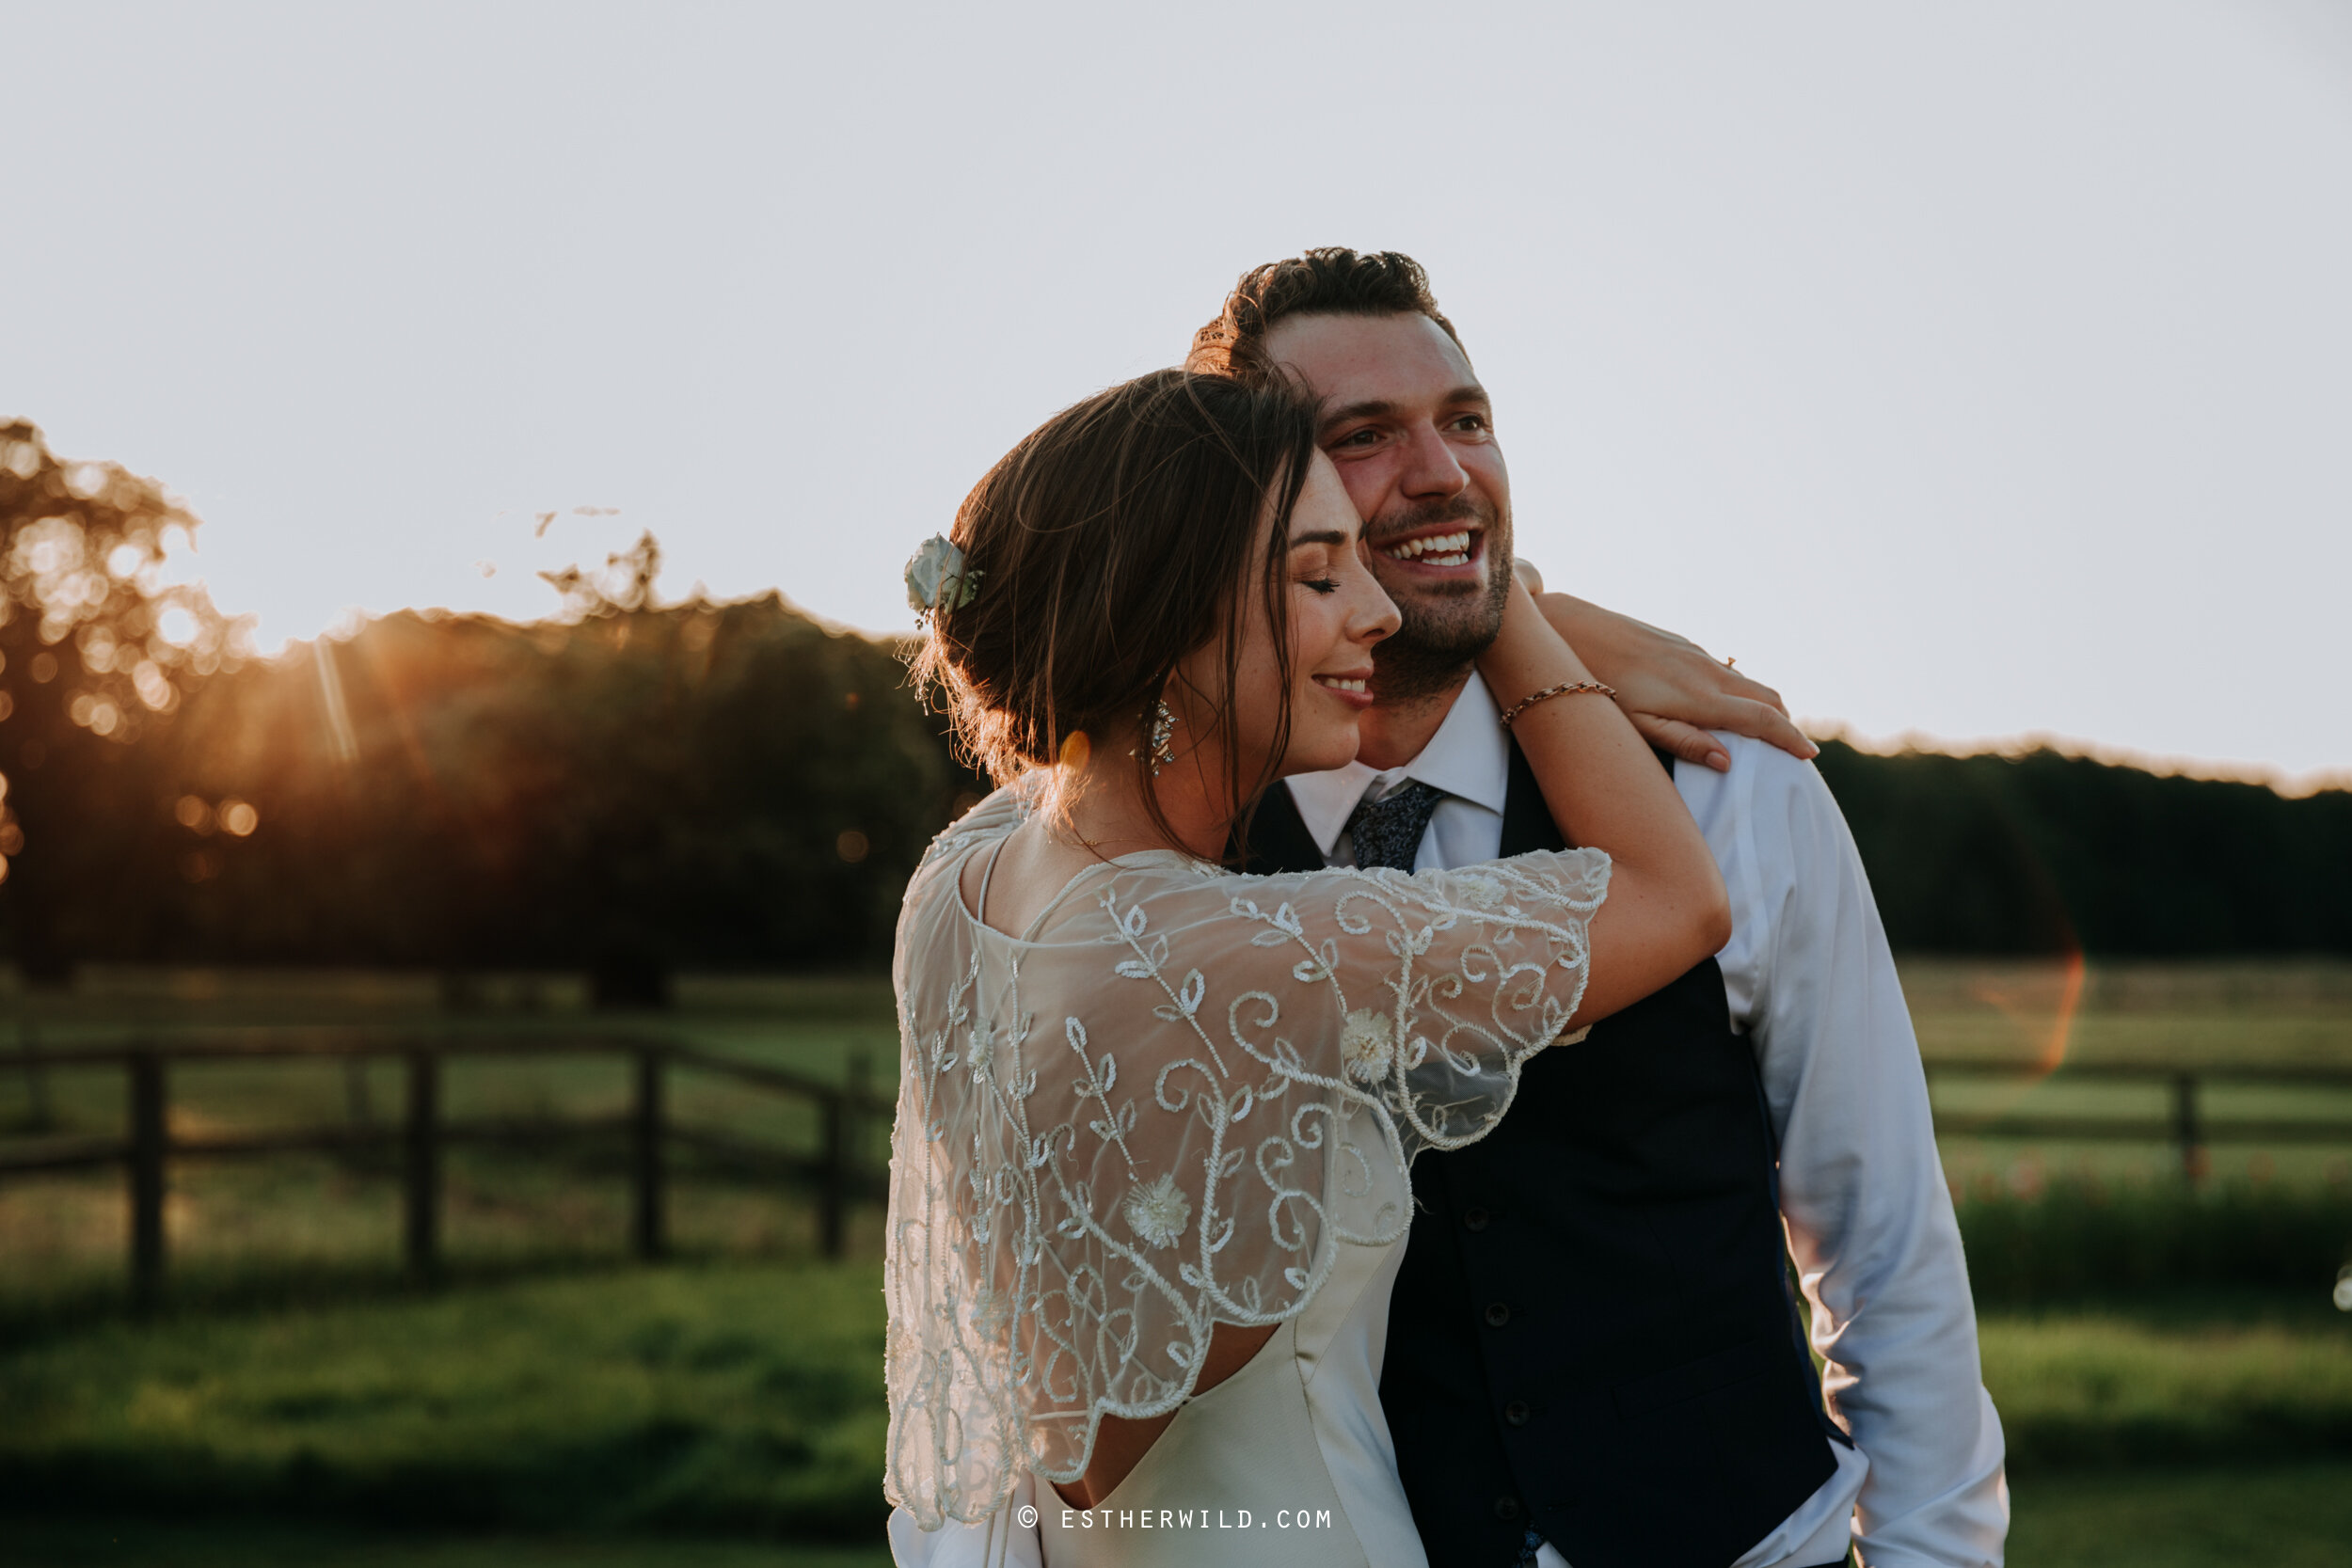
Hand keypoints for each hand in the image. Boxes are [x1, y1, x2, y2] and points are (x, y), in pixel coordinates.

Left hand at [1524, 583, 1816, 772]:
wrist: (1571, 628)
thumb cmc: (1597, 686)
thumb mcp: (1637, 723)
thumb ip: (1683, 741)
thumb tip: (1728, 761)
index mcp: (1699, 695)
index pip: (1761, 718)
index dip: (1790, 738)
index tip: (1810, 756)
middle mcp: (1705, 671)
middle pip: (1765, 696)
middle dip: (1786, 722)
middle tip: (1796, 750)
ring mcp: (1694, 654)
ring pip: (1747, 681)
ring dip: (1766, 705)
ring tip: (1771, 732)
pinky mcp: (1681, 644)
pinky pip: (1725, 671)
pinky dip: (1742, 690)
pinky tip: (1730, 705)